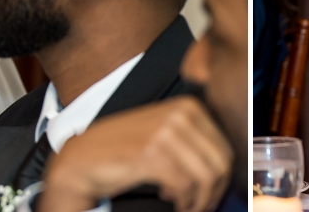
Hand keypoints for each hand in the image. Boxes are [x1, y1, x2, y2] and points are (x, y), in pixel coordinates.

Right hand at [38, 97, 231, 211]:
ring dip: (197, 200)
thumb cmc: (127, 149)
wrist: (85, 157)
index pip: (224, 148)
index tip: (208, 193)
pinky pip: (184, 186)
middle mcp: (181, 114)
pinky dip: (181, 200)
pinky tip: (168, 198)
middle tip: (199, 206)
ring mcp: (165, 132)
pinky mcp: (151, 153)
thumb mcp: (166, 134)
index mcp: (189, 106)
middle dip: (213, 192)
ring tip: (183, 205)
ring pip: (205, 177)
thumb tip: (224, 170)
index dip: (221, 178)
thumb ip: (194, 142)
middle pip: (220, 164)